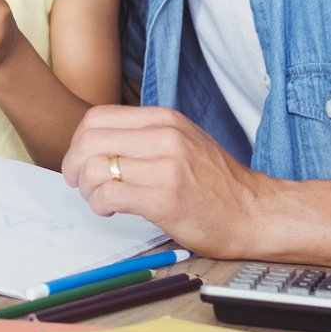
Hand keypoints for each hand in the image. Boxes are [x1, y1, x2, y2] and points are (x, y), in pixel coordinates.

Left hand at [61, 105, 272, 257]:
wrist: (257, 214)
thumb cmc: (217, 183)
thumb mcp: (183, 141)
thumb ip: (145, 136)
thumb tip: (96, 143)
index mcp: (164, 119)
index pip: (98, 117)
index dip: (78, 140)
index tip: (79, 159)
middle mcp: (164, 137)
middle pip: (90, 140)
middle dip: (73, 164)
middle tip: (78, 182)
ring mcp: (165, 166)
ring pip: (94, 167)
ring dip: (86, 188)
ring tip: (99, 199)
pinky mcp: (164, 198)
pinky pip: (109, 193)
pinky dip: (99, 203)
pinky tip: (111, 209)